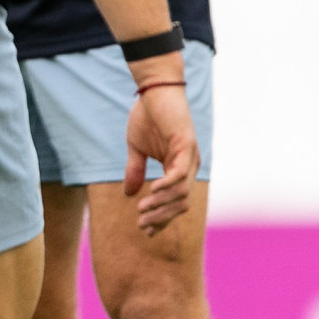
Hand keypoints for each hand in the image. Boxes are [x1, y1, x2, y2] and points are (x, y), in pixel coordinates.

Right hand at [124, 80, 198, 234]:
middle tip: (142, 225)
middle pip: (181, 203)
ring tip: (142, 210)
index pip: (175, 202)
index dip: (161, 218)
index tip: (145, 229)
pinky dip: (167, 185)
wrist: (154, 89)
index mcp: (179, 168)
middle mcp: (189, 166)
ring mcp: (190, 156)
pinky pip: (179, 173)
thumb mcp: (136, 148)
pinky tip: (152, 191)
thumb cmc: (147, 116)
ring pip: (181, 192)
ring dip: (161, 205)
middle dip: (161, 217)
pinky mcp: (186, 145)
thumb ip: (135, 170)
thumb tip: (129, 193)